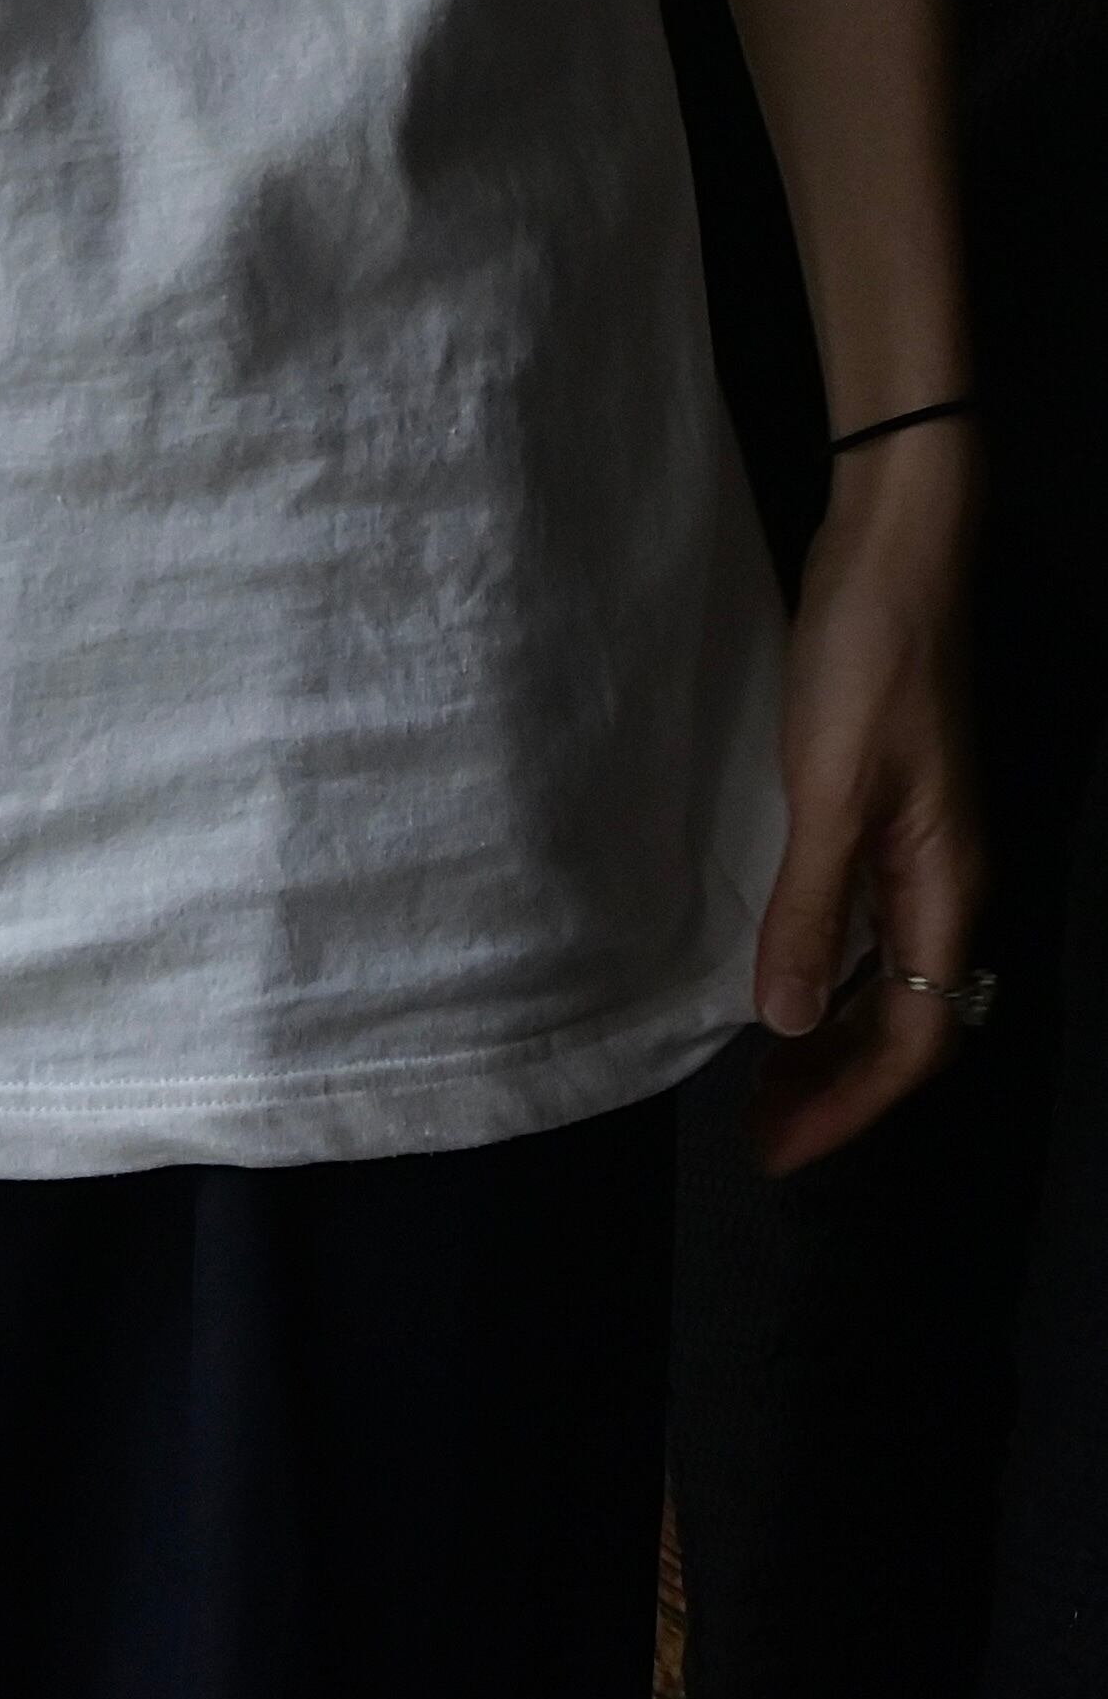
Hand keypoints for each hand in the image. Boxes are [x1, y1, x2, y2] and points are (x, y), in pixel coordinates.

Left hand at [748, 437, 983, 1173]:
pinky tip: (779, 971)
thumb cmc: (867, 661)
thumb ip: (811, 905)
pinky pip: (867, 927)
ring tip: (760, 1076)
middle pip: (904, 1022)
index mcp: (943, 888)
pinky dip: (826, 970)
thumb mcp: (831, 787)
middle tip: (756, 1130)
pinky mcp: (888, 807)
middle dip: (836, 1086)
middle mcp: (943, 881)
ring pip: (885, 977)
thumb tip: (781, 1024)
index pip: (914, 1041)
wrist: (896, 549)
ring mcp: (920, 844)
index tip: (777, 1150)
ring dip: (828, 1034)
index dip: (849, 1105)